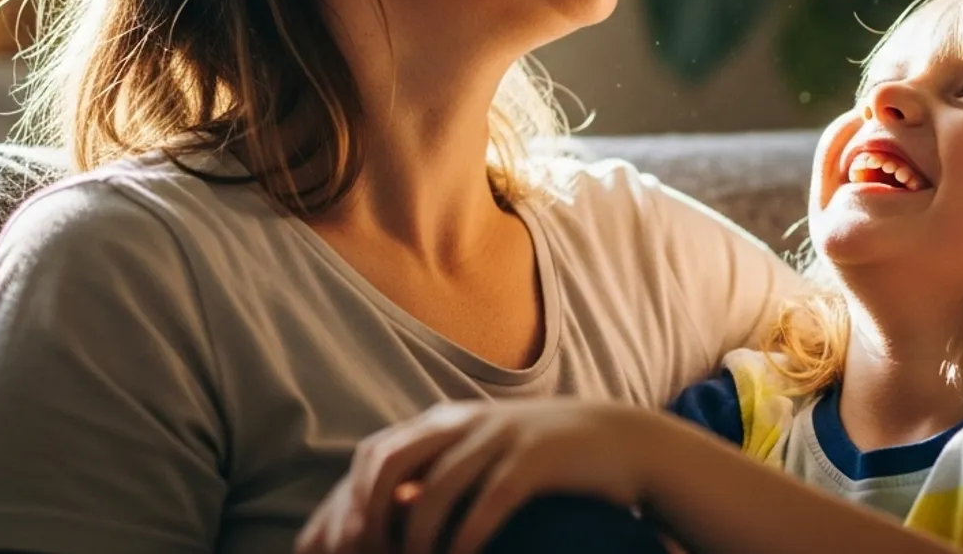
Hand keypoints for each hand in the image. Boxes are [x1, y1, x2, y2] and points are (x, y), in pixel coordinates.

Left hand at [293, 399, 657, 553]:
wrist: (624, 441)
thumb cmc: (547, 460)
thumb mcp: (485, 456)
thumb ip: (439, 473)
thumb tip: (389, 510)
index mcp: (446, 421)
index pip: (375, 455)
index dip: (348, 502)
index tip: (338, 548)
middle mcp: (465, 421)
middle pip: (389, 461)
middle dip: (366, 516)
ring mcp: (501, 436)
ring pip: (434, 488)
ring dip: (415, 540)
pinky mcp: (535, 459)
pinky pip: (487, 502)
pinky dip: (466, 541)